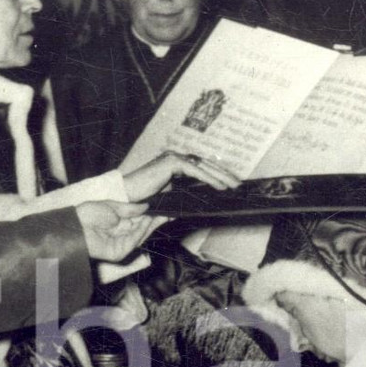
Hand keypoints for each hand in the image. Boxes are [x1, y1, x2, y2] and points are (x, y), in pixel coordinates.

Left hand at [75, 199, 161, 262]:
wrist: (75, 226)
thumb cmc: (88, 215)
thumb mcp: (112, 206)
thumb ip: (130, 209)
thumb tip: (147, 207)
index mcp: (118, 224)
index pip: (139, 220)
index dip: (151, 215)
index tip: (163, 208)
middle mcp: (121, 235)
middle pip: (142, 229)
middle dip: (155, 221)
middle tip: (169, 212)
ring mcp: (121, 245)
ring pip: (141, 235)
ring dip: (152, 225)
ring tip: (162, 214)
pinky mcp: (120, 252)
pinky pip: (134, 241)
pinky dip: (142, 231)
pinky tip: (147, 220)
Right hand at [122, 151, 239, 201]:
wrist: (126, 197)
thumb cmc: (143, 199)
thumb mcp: (168, 200)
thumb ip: (181, 201)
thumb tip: (194, 209)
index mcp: (175, 165)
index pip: (202, 168)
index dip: (218, 174)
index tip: (231, 183)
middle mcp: (175, 158)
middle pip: (206, 165)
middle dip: (224, 174)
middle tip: (239, 184)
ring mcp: (173, 158)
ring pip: (203, 166)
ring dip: (221, 176)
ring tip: (233, 185)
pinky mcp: (171, 162)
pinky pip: (195, 170)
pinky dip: (209, 178)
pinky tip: (220, 186)